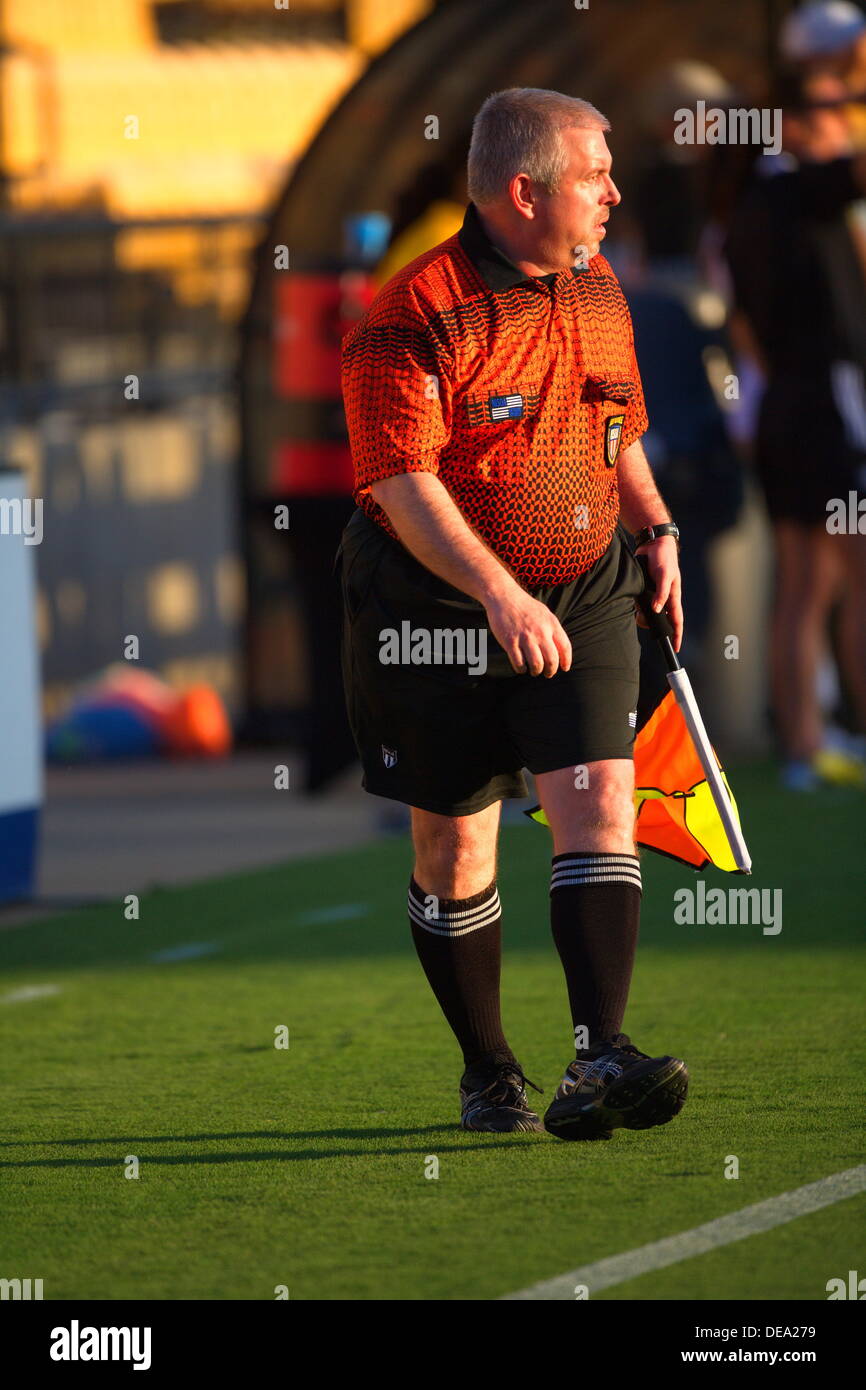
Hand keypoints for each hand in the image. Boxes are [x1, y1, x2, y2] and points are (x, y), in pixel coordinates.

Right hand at [484, 583, 572, 675]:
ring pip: (536, 664)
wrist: (505, 597)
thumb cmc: (526, 607)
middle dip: (551, 671)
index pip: (565, 647)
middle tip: (547, 673)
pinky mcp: (510, 641)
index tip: (564, 668)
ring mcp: (525, 637)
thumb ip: (553, 630)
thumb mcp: (545, 614)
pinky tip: (521, 667)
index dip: (566, 661)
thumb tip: (560, 650)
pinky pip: (519, 663)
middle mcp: (540, 632)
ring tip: (534, 671)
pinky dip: (521, 669)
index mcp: (551, 624)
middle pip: (552, 660)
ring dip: (536, 671)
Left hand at [635, 536, 682, 652]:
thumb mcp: (664, 575)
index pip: (677, 620)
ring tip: (637, 605)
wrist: (652, 545)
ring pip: (648, 613)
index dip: (677, 635)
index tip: (675, 648)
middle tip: (642, 619)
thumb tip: (657, 609)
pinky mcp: (644, 590)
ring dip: (641, 614)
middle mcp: (664, 598)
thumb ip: (661, 592)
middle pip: (660, 620)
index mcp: (673, 596)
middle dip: (652, 625)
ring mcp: (654, 595)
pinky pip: (639, 603)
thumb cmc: (663, 558)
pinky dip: (635, 605)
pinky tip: (633, 600)